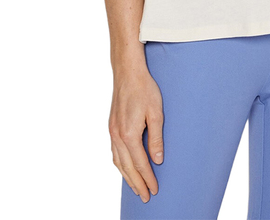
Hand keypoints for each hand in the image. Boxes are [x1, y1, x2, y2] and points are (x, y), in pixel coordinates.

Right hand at [109, 65, 164, 202]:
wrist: (128, 72)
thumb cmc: (145, 89)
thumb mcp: (156, 113)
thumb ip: (156, 138)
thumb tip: (158, 159)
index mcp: (129, 134)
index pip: (140, 163)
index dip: (148, 178)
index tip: (154, 190)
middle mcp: (117, 136)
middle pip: (127, 167)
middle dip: (137, 183)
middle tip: (145, 197)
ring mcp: (112, 131)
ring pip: (118, 162)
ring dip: (127, 177)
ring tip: (136, 188)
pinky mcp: (111, 126)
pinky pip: (114, 152)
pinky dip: (120, 164)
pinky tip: (125, 168)